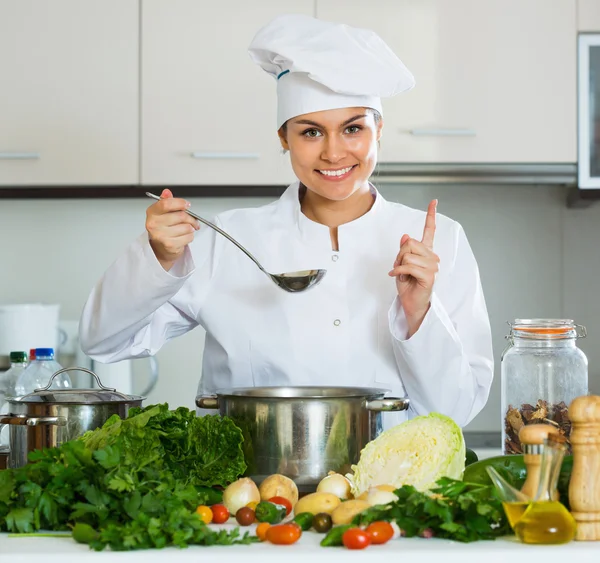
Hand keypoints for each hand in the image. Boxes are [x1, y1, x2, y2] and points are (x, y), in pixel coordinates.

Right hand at [146, 189, 199, 270]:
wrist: (160, 248)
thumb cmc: (163, 228)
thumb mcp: (163, 212)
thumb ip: (166, 201)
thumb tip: (167, 192)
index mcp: (152, 212)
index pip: (166, 204)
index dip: (180, 203)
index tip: (187, 205)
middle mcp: (154, 224)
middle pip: (180, 216)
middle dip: (191, 217)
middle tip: (192, 219)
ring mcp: (161, 235)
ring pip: (186, 227)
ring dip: (191, 228)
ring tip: (186, 229)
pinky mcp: (169, 245)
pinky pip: (188, 237)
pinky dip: (190, 236)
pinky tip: (184, 236)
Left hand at [388, 199, 439, 336]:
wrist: (411, 303)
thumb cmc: (407, 285)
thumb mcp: (401, 264)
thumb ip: (403, 250)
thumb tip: (405, 235)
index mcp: (426, 252)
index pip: (429, 231)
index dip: (431, 215)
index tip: (434, 201)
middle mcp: (432, 257)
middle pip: (410, 243)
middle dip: (399, 254)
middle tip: (400, 267)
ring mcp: (432, 266)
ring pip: (407, 254)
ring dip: (399, 265)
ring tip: (402, 275)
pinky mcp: (429, 276)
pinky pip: (408, 266)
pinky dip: (399, 271)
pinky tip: (398, 277)